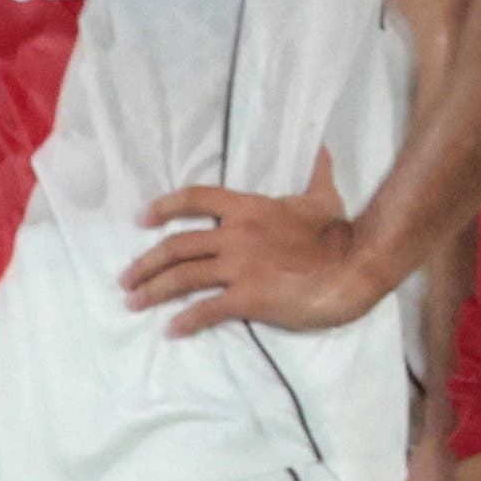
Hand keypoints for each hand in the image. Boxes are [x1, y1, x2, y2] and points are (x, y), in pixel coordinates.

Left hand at [126, 179, 402, 334]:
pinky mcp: (248, 298)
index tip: (142, 220)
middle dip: (146, 263)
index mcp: (248, 208)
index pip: (195, 199)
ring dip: (153, 290)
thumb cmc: (338, 233)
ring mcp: (239, 267)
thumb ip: (317, 174)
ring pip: (182, 276)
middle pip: (176, 245)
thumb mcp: (324, 197)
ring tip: (134, 303)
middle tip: (126, 278)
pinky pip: (206, 309)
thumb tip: (324, 150)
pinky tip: (171, 330)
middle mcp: (235, 235)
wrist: (354, 265)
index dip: (164, 207)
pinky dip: (185, 321)